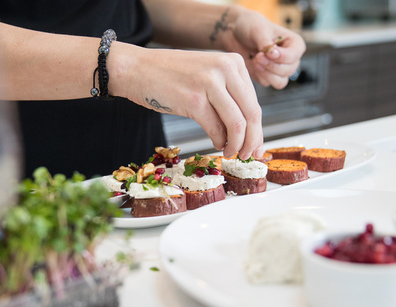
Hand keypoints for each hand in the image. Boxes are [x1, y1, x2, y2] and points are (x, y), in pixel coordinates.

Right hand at [112, 45, 262, 159]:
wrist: (137, 68)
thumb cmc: (169, 75)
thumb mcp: (207, 75)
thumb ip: (228, 94)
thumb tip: (247, 130)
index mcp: (233, 62)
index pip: (254, 102)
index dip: (258, 129)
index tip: (257, 146)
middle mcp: (225, 69)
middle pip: (251, 114)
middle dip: (252, 140)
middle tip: (248, 155)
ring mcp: (209, 84)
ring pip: (237, 124)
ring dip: (236, 145)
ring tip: (230, 152)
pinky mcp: (193, 100)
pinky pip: (216, 128)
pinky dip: (219, 141)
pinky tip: (217, 144)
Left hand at [223, 6, 305, 88]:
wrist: (236, 33)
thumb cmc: (251, 26)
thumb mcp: (259, 30)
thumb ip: (267, 43)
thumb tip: (273, 54)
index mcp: (294, 44)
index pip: (294, 56)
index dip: (281, 57)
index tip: (268, 52)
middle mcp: (290, 58)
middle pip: (288, 71)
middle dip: (271, 65)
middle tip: (258, 56)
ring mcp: (280, 69)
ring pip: (280, 82)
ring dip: (266, 73)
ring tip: (255, 60)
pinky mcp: (268, 77)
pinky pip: (267, 83)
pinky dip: (259, 76)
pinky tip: (253, 64)